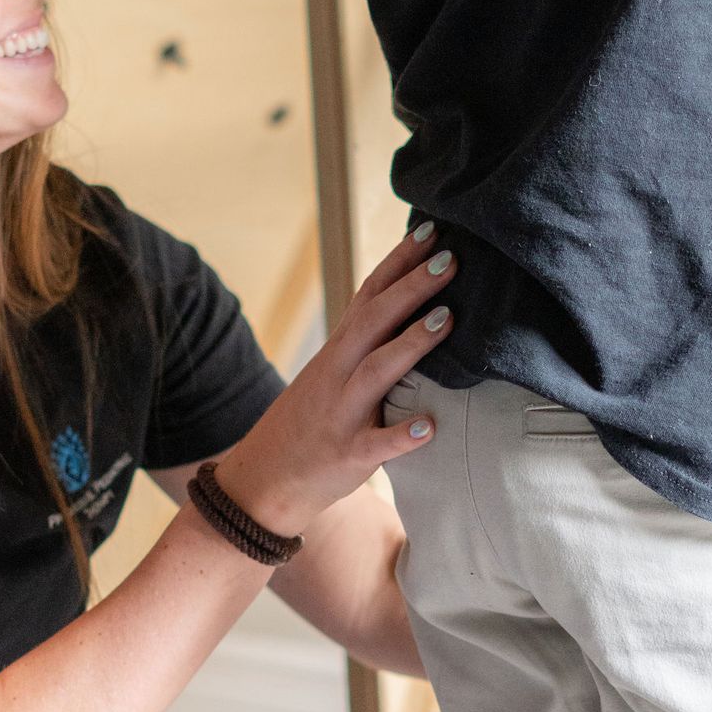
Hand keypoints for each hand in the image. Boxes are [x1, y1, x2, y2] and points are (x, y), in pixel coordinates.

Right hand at [216, 223, 453, 534]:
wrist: (261, 482)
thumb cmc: (309, 424)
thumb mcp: (332, 374)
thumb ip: (366, 343)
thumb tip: (411, 302)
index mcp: (337, 353)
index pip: (368, 295)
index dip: (398, 261)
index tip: (430, 229)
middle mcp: (336, 376)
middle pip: (373, 322)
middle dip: (411, 288)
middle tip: (450, 259)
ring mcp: (340, 416)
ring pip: (375, 373)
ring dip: (411, 345)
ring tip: (448, 319)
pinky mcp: (346, 457)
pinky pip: (376, 447)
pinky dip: (403, 436)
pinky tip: (431, 426)